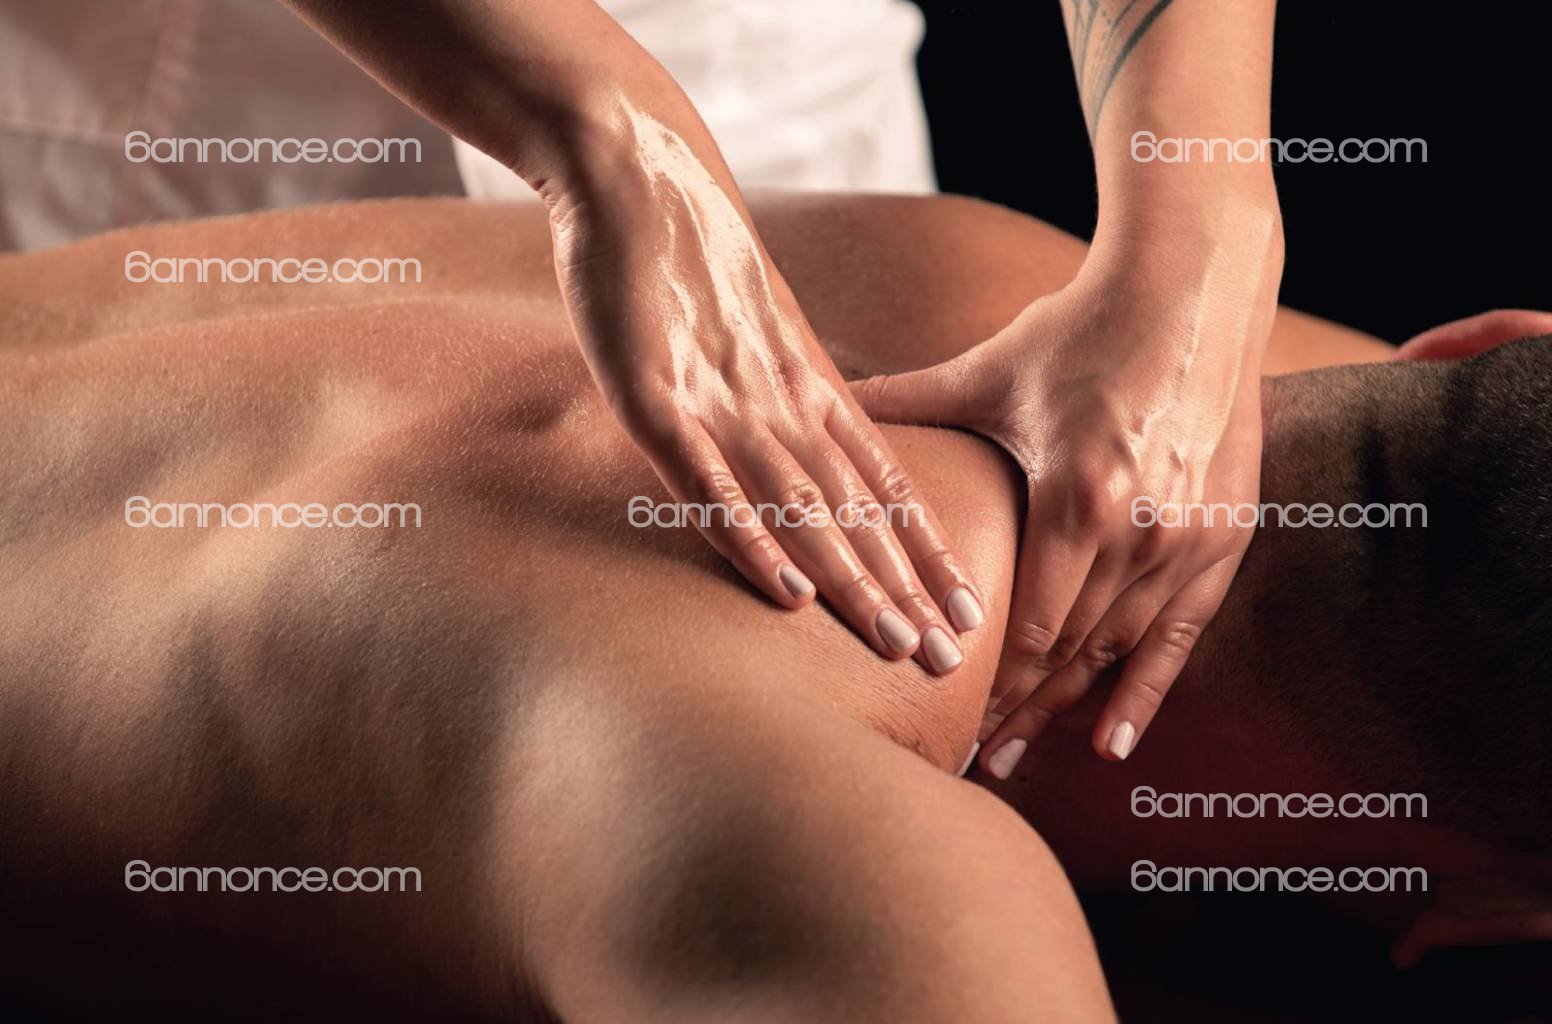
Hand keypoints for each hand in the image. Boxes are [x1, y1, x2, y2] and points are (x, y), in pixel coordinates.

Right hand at [547, 115, 982, 672]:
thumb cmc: (695, 266)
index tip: (967, 615)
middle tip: (950, 661)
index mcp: (812, 394)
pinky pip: (710, 484)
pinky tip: (784, 593)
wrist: (644, 179)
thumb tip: (813, 456)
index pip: (885, 488)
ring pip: (801, 508)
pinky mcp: (659, 402)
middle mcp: (785, 408)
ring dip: (850, 580)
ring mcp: (724, 406)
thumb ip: (788, 400)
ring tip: (895, 643)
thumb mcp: (759, 341)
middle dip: (905, 589)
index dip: (926, 554)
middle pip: (857, 513)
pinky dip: (750, 539)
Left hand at [854, 223, 1280, 764]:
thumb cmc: (1079, 328)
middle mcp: (1139, 533)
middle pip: (1067, 654)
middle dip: (1014, 709)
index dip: (985, 685)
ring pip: (1117, 651)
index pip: (1024, 627)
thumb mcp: (989, 373)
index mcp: (1075, 498)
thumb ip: (907, 402)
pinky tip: (1114, 744)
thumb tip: (824, 398)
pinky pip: (1182, 635)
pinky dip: (1148, 691)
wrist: (1192, 289)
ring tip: (1019, 757)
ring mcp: (1187, 540)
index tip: (944, 723)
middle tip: (968, 761)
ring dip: (1067, 710)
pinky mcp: (1224, 536)